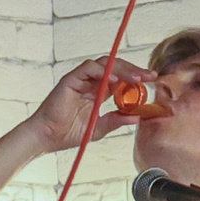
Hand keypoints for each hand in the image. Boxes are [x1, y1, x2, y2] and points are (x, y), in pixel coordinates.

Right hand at [23, 57, 152, 154]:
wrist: (47, 137)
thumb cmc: (68, 134)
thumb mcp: (100, 128)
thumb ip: (117, 120)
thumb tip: (138, 117)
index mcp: (98, 92)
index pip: (121, 78)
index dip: (137, 78)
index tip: (152, 81)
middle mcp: (91, 82)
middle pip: (116, 67)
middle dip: (134, 70)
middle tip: (149, 76)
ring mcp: (80, 79)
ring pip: (105, 64)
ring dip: (122, 69)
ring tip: (136, 78)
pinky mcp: (71, 79)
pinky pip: (88, 67)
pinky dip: (103, 71)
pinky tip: (114, 81)